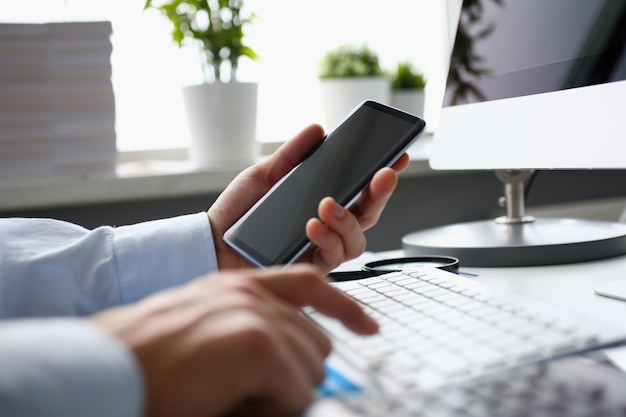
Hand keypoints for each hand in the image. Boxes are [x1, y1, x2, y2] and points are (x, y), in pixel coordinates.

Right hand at [92, 265, 377, 416]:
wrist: (104, 371)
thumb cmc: (146, 358)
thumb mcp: (204, 326)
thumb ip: (250, 328)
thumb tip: (296, 358)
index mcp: (239, 285)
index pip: (311, 285)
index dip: (345, 307)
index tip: (369, 326)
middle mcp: (251, 292)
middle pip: (318, 342)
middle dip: (295, 376)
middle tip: (249, 394)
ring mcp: (257, 314)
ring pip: (312, 369)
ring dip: (282, 395)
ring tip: (233, 397)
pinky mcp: (256, 344)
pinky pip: (297, 391)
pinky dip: (273, 409)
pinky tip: (235, 404)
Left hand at [208, 124, 409, 271]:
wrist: (211, 243)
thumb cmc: (238, 212)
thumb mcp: (265, 175)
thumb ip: (292, 155)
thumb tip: (317, 129)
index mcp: (322, 201)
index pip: (362, 190)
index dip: (382, 176)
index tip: (398, 155)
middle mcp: (328, 227)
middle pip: (369, 215)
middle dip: (381, 194)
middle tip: (383, 175)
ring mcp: (320, 250)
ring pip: (356, 241)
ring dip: (347, 220)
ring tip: (328, 204)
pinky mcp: (307, 269)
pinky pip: (331, 259)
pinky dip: (326, 240)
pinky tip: (313, 225)